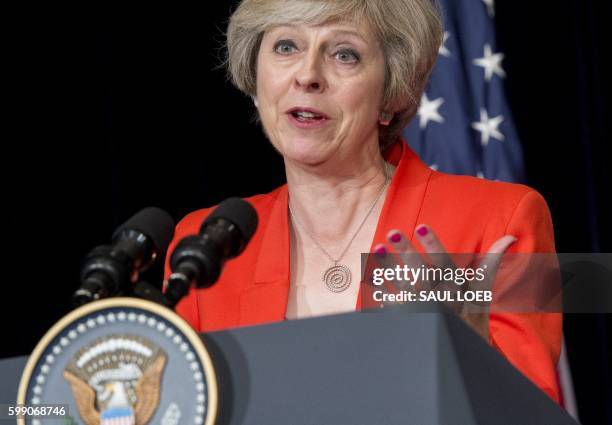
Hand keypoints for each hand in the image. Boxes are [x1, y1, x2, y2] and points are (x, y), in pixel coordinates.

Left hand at [372, 224, 516, 341]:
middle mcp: (441, 302)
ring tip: (378, 247)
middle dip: (407, 252)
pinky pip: (392, 307)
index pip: (447, 266)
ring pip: (403, 286)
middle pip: (422, 273)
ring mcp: (423, 313)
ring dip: (390, 267)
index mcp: (459, 292)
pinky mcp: (409, 323)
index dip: (434, 246)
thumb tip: (510, 238)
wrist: (459, 359)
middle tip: (394, 232)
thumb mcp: (481, 295)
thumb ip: (490, 265)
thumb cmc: (469, 321)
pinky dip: (382, 292)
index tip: (422, 226)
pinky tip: (370, 276)